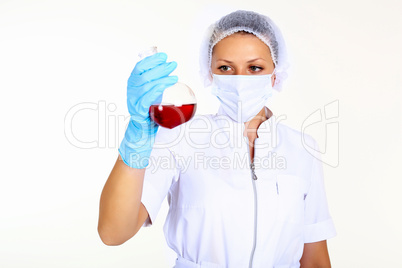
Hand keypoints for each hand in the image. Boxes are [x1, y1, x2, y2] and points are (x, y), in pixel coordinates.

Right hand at [119, 52, 177, 167]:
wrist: (143, 128)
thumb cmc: (149, 108)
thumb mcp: (151, 91)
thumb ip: (156, 81)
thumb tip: (168, 67)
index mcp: (133, 83)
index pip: (140, 67)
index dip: (152, 60)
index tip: (163, 56)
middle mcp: (131, 90)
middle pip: (145, 75)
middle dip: (160, 67)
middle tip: (173, 64)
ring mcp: (134, 100)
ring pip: (147, 85)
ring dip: (162, 78)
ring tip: (174, 75)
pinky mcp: (139, 110)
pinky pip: (148, 97)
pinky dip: (158, 89)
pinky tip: (167, 85)